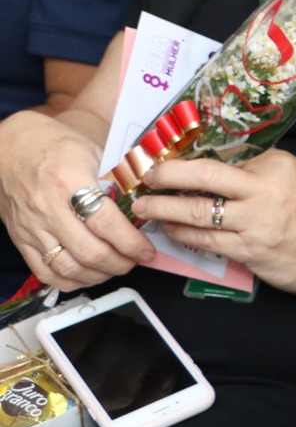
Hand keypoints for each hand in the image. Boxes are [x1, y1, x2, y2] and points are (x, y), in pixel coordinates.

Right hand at [0, 112, 154, 289]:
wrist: (11, 148)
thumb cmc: (58, 146)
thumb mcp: (95, 150)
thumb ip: (121, 176)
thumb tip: (150, 199)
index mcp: (70, 181)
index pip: (106, 224)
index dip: (132, 243)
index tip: (148, 251)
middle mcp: (48, 208)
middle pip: (89, 252)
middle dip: (121, 263)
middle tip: (137, 260)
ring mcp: (31, 227)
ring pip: (68, 267)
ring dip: (99, 275)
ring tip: (117, 267)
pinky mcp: (19, 239)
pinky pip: (44, 271)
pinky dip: (70, 280)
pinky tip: (89, 275)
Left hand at [134, 150, 295, 294]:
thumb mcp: (289, 175)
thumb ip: (253, 170)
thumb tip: (208, 171)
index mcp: (274, 167)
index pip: (220, 161)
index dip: (184, 163)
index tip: (162, 163)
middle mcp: (263, 192)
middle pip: (204, 180)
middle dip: (167, 179)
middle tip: (145, 179)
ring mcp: (255, 224)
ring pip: (198, 214)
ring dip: (165, 211)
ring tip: (145, 208)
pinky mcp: (249, 251)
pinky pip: (206, 241)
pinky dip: (183, 234)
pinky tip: (171, 230)